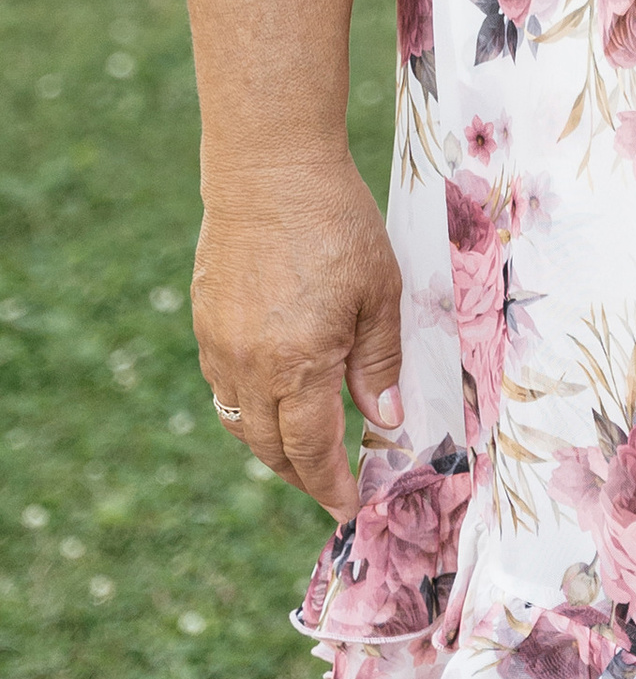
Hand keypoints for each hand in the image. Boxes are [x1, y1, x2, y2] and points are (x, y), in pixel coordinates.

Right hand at [192, 162, 404, 522]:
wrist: (269, 170)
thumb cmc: (335, 224)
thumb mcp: (379, 293)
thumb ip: (379, 362)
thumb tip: (386, 420)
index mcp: (297, 367)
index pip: (311, 452)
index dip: (330, 487)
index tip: (349, 508)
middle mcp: (249, 368)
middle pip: (269, 449)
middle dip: (301, 476)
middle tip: (330, 486)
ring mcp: (219, 347)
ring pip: (240, 422)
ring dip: (271, 445)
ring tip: (304, 450)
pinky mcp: (205, 323)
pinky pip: (224, 386)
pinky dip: (249, 406)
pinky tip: (275, 396)